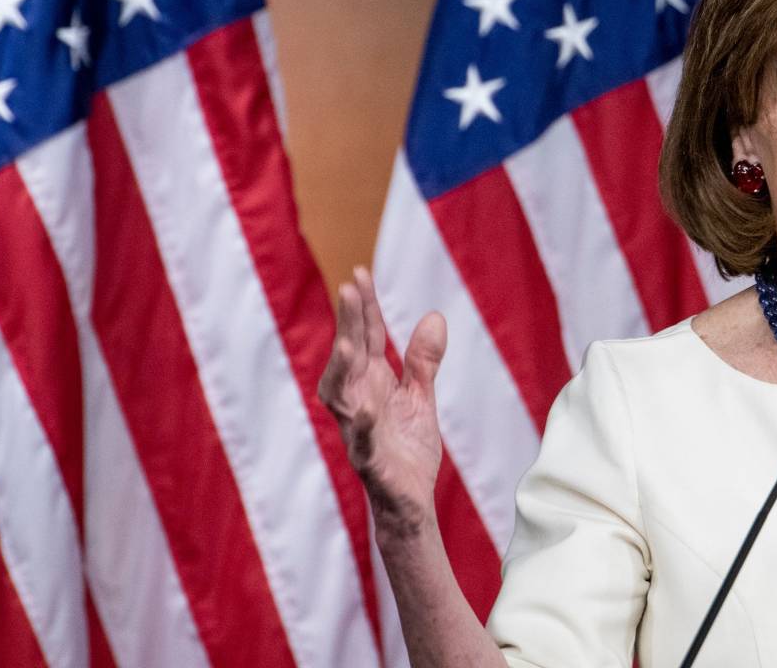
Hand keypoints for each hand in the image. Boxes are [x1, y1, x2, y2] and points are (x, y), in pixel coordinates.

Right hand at [318, 267, 446, 537]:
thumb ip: (423, 360)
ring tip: (348, 344)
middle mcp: (358, 401)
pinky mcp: (369, 460)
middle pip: (351, 357)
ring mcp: (360, 430)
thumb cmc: (407, 449)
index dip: (364, 308)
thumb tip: (435, 316)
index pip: (366, 338)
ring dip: (343, 369)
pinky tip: (366, 407)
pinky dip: (362, 424)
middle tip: (350, 289)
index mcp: (371, 384)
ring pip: (341, 396)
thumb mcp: (421, 397)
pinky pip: (361, 441)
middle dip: (349, 324)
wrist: (411, 502)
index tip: (360, 273)